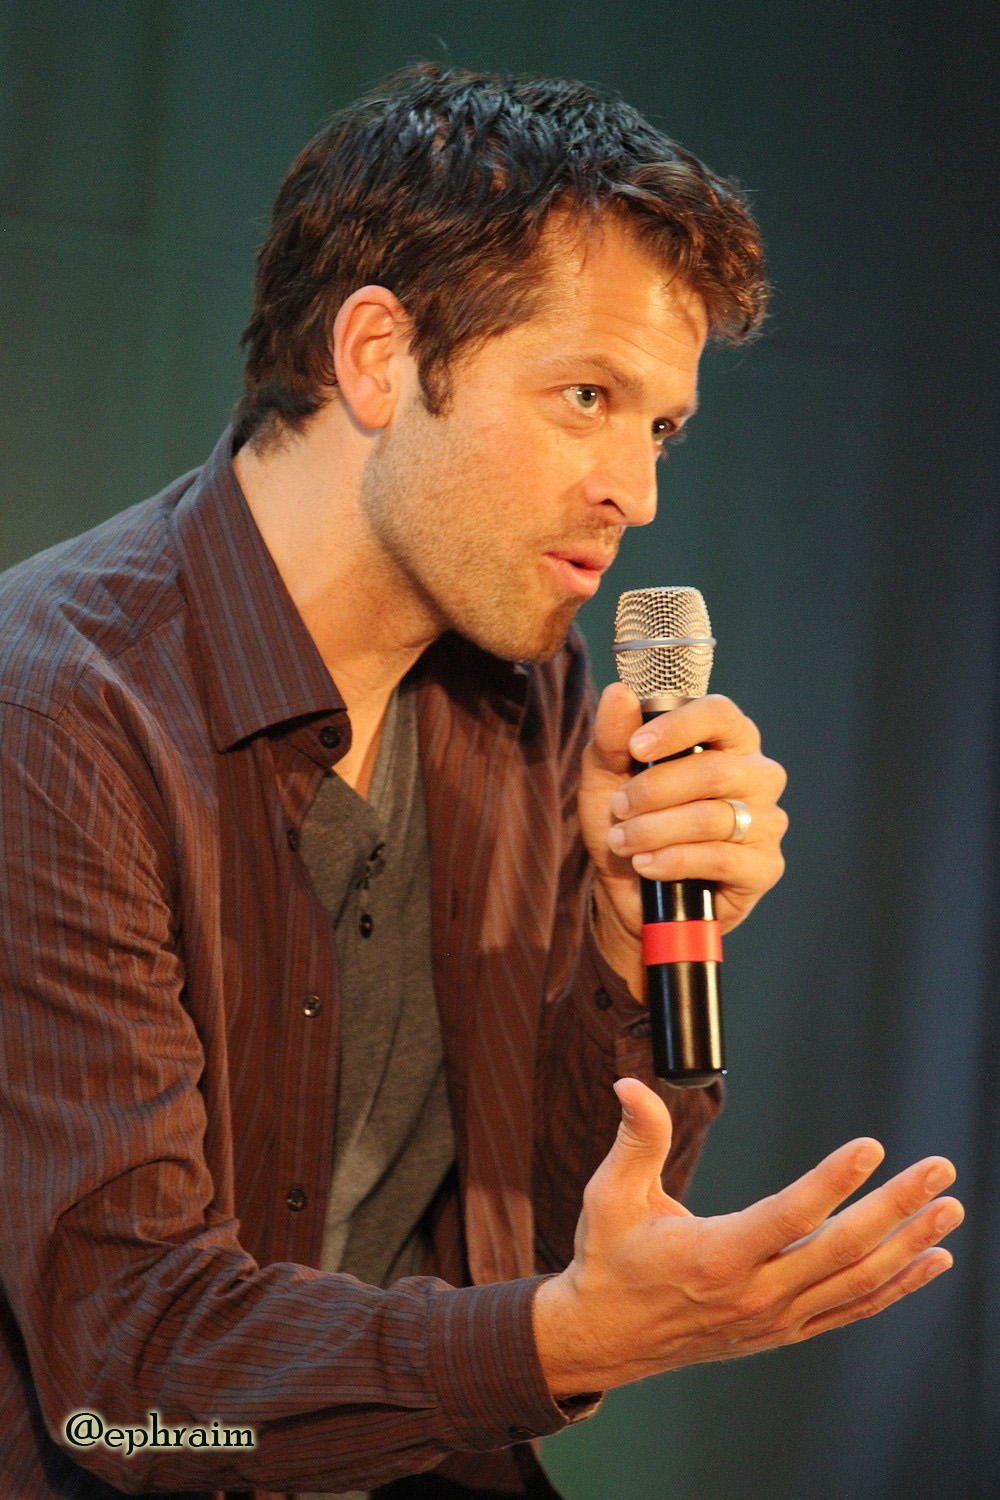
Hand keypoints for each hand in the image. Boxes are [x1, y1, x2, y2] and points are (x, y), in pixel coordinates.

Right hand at [532, 1079, 962, 1397]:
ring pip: (857, 1283)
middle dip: (896, 1207)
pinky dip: (895, 1288)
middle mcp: (753, 1294)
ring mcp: (775, 1318)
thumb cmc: (610, 1258)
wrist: (606, 1335)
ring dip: (909, 1245)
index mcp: (714, 1256)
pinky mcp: (783, 1330)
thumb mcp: (611, 1193)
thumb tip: (629, 1085)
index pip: (789, 1216)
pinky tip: (929, 1262)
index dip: (833, 1181)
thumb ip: (635, 1138)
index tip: (871, 1148)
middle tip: (939, 1172)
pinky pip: (851, 1309)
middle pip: (841, 1249)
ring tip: (948, 1211)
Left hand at [578, 683, 787, 963]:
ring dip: (655, 830)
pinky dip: (673, 860)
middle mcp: (756, 774)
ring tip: (623, 842)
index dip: (677, 727)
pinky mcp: (764, 866)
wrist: (629, 889)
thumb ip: (612, 735)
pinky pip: (720, 858)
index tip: (636, 748)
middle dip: (653, 792)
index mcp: (727, 739)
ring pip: (712, 817)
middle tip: (619, 808)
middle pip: (712, 771)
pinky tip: (647, 864)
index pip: (719, 713)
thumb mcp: (606, 775)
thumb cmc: (627, 820)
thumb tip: (619, 692)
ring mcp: (767, 821)